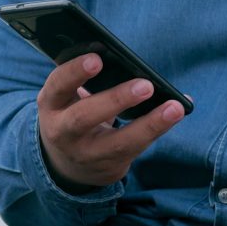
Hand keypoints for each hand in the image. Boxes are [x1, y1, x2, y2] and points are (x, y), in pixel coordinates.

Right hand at [37, 53, 185, 188]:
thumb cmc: (72, 114)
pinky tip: (175, 112)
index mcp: (51, 104)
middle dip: (115, 100)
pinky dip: (158, 129)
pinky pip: (136, 148)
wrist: (65, 164)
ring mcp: (85, 153)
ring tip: (174, 107)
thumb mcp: (66, 98)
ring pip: (118, 142)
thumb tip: (125, 60)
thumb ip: (83, 80)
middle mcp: (62, 131)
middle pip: (84, 118)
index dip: (75, 72)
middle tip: (145, 85)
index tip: (97, 59)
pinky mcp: (109, 166)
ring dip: (149, 124)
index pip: (58, 86)